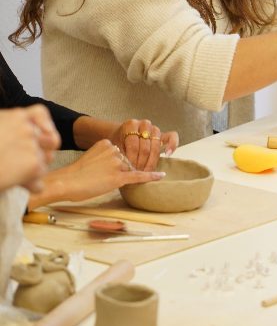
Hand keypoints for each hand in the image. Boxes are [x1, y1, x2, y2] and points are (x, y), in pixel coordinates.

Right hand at [0, 105, 60, 191]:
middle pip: (50, 141)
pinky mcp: (33, 164)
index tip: (44, 138)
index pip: (40, 114)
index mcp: (14, 116)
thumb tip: (42, 146)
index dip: (46, 127)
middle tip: (25, 165)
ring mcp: (31, 145)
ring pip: (45, 161)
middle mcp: (26, 127)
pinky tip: (16, 186)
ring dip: (34, 171)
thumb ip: (10, 133)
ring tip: (13, 175)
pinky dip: (30, 186)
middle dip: (42, 154)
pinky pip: (39, 180)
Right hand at [41, 139, 164, 203]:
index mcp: (107, 143)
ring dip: (123, 176)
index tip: (103, 168)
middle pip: (126, 160)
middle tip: (100, 176)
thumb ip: (104, 155)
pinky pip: (139, 176)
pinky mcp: (119, 177)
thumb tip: (114, 161)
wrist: (66, 182)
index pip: (120, 152)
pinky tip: (160, 175)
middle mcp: (115, 150)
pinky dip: (151, 176)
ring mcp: (118, 164)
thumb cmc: (75, 173)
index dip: (115, 163)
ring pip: (130, 169)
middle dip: (119, 170)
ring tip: (104, 181)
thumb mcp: (91, 156)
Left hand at [109, 119, 178, 170]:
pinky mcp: (163, 133)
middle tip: (138, 174)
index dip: (132, 160)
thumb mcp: (115, 147)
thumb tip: (128, 170)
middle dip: (142, 163)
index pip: (134, 146)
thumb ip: (121, 155)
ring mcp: (155, 128)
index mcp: (131, 125)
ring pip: (156, 146)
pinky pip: (172, 137)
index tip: (129, 171)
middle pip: (146, 148)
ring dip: (152, 161)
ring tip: (146, 171)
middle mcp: (144, 124)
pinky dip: (172, 145)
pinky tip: (167, 154)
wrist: (121, 134)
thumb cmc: (117, 142)